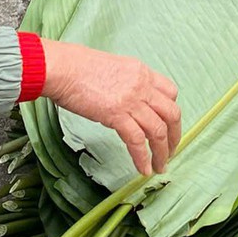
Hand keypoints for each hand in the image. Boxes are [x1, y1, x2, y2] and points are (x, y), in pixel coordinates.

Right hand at [39, 39, 180, 174]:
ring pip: (158, 131)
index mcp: (142, 72)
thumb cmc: (78, 67)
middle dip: (174, 136)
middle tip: (171, 152)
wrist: (63, 68)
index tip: (169, 125)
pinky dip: (142, 158)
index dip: (172, 111)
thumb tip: (127, 99)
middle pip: (171, 113)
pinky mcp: (116, 115)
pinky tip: (143, 169)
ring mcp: (131, 100)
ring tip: (159, 166)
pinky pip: (137, 141)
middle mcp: (142, 85)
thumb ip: (126, 83)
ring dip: (162, 153)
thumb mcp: (113, 68)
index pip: (170, 92)